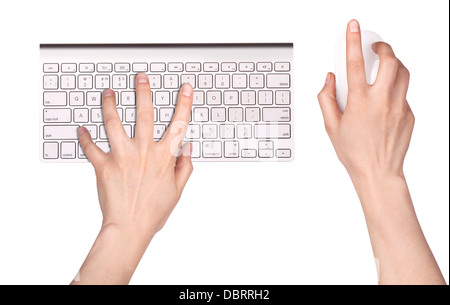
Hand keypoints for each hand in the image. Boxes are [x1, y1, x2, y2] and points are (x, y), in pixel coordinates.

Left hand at [72, 73, 193, 283]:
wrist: (129, 228)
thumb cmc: (153, 211)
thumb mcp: (177, 190)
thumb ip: (184, 166)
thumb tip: (187, 148)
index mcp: (164, 157)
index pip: (178, 124)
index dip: (184, 103)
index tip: (185, 88)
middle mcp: (143, 152)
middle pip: (144, 114)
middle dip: (143, 92)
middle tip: (140, 77)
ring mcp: (122, 157)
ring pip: (113, 123)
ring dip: (110, 105)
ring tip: (108, 93)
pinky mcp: (103, 166)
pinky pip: (90, 147)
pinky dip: (84, 137)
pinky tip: (82, 128)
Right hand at [318, 20, 413, 181]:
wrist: (378, 172)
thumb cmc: (354, 153)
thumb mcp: (331, 126)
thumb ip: (326, 99)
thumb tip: (329, 80)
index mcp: (359, 103)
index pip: (355, 63)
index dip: (353, 41)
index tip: (354, 28)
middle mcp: (382, 102)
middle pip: (389, 61)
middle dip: (383, 48)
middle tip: (375, 47)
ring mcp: (399, 107)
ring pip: (403, 72)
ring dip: (393, 63)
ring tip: (384, 66)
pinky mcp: (409, 114)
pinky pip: (404, 93)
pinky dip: (394, 88)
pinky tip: (384, 100)